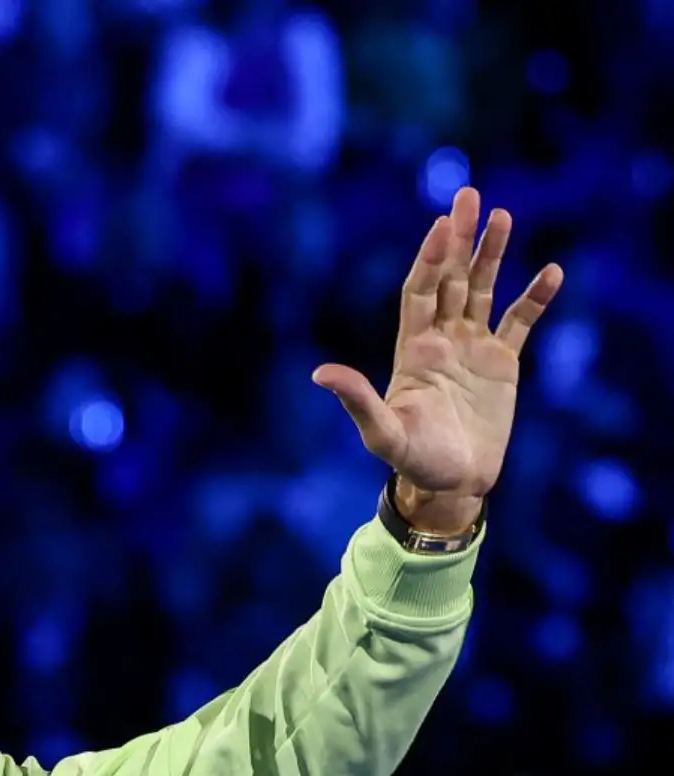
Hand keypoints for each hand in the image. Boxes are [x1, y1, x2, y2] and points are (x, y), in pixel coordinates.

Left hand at [312, 186, 562, 532]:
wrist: (450, 485)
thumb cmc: (412, 461)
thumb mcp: (382, 432)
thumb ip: (357, 400)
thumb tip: (319, 375)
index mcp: (412, 350)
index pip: (420, 292)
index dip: (429, 259)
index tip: (441, 226)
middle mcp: (441, 340)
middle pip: (449, 278)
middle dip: (459, 239)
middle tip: (469, 194)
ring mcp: (472, 349)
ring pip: (482, 290)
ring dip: (491, 255)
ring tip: (503, 215)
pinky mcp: (503, 364)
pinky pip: (520, 322)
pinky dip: (534, 299)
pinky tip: (551, 272)